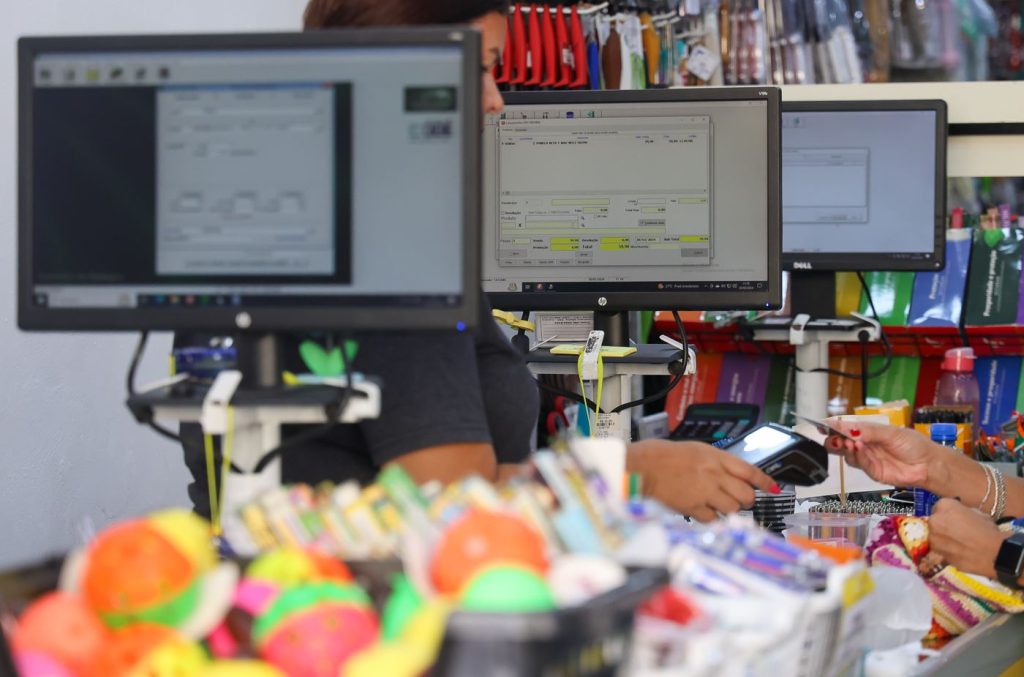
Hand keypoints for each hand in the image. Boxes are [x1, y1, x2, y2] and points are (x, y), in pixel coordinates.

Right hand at [628, 440, 778, 521]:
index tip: (773, 489)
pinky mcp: (694, 507)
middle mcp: (714, 474)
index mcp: (715, 457)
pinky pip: (714, 519)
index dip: (764, 482)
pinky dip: (712, 519)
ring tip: (718, 506)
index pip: (750, 471)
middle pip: (746, 494)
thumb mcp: (695, 451)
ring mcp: (705, 491)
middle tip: (739, 500)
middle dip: (746, 500)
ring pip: (733, 508)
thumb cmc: (663, 456)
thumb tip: (731, 476)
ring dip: (729, 510)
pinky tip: (704, 513)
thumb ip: (715, 463)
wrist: (643, 467)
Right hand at [823, 420, 937, 487]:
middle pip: (841, 443)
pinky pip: (859, 464)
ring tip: (848, 442)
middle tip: (833, 437)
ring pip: (847, 454)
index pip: (846, 428)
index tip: (823, 425)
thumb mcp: (891, 433)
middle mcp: (865, 445)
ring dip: (845, 448)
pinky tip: (858, 449)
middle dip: (834, 439)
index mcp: (868, 432)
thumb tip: (847, 428)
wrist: (929, 465)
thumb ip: (868, 431)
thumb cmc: (913, 445)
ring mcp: (867, 459)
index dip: (834, 426)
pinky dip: (857, 456)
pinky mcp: (872, 472)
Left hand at [929, 499, 1006, 578]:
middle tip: (957, 532)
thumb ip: (962, 512)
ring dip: (943, 539)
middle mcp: (934, 519)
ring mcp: (933, 537)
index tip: (955, 519)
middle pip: (935, 521)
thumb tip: (959, 516)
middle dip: (943, 526)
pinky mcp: (936, 552)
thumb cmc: (988, 530)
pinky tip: (958, 553)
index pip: (940, 507)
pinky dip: (946, 550)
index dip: (949, 514)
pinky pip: (939, 549)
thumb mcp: (978, 513)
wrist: (994, 553)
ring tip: (958, 544)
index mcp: (945, 505)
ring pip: (935, 536)